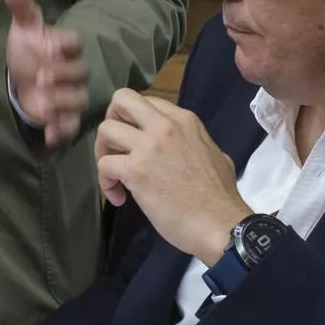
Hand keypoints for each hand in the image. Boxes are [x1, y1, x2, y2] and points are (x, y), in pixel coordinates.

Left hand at [5, 0, 88, 146]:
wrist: (24, 76)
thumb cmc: (27, 48)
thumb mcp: (23, 26)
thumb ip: (20, 3)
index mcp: (66, 45)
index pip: (74, 43)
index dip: (62, 45)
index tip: (47, 46)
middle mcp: (75, 69)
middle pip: (79, 74)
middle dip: (61, 77)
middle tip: (40, 78)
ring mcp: (71, 94)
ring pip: (78, 101)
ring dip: (62, 104)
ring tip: (43, 105)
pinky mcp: (64, 116)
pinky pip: (71, 126)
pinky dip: (61, 131)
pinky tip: (48, 134)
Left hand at [93, 89, 248, 263]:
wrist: (221, 225)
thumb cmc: (221, 196)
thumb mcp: (214, 154)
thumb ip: (193, 142)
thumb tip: (182, 148)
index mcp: (184, 120)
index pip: (147, 101)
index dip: (134, 119)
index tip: (136, 142)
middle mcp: (164, 126)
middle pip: (122, 100)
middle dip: (112, 119)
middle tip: (115, 145)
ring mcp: (148, 147)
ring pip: (105, 129)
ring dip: (103, 152)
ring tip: (114, 174)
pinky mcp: (136, 171)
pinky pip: (104, 165)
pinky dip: (105, 182)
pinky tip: (119, 197)